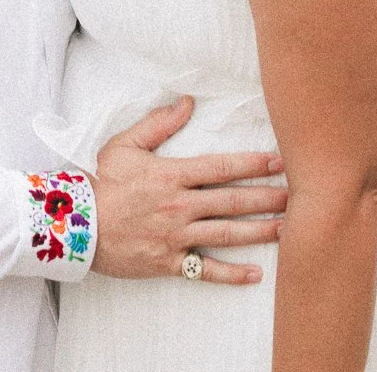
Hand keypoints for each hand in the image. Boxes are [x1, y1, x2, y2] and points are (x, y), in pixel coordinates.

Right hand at [91, 98, 284, 282]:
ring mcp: (177, 236)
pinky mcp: (170, 262)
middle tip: (298, 195)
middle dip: (267, 197)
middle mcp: (180, 206)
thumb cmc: (101, 181)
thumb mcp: (125, 144)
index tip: (278, 161)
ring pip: (227, 234)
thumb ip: (159, 123)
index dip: (252, 164)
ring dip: (260, 231)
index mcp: (172, 175)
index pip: (221, 167)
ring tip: (289, 229)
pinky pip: (206, 270)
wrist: (78, 225)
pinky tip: (256, 274)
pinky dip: (232, 274)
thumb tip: (187, 101)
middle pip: (233, 201)